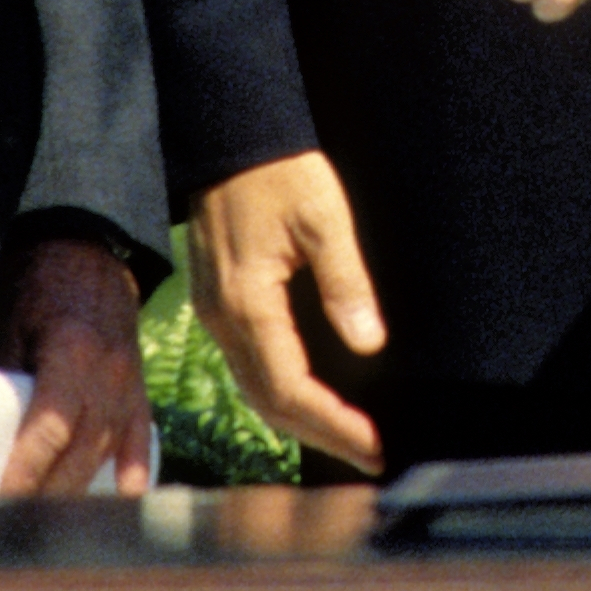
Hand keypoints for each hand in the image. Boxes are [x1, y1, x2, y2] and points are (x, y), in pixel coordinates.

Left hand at [0, 230, 156, 498]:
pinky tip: (124, 501)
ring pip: (106, 451)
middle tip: (14, 525)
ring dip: (79, 491)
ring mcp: (127, 383)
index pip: (49, 429)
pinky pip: (139, 438)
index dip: (26, 470)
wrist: (88, 251)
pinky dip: (133, 472)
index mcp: (71, 352)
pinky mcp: (137, 388)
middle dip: (46, 493)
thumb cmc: (35, 286)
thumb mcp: (6, 323)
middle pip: (79, 451)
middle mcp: (106, 374)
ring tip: (49, 524)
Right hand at [188, 150, 386, 472]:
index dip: (333, 423)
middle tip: (372, 454)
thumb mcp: (324, 219)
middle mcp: (223, 319)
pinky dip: (284, 392)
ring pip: (255, 387)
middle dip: (321, 433)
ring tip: (350, 437)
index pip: (289, 387)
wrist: (230, 136)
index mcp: (246, 303)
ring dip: (301, 419)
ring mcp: (216, 313)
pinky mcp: (220, 303)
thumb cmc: (280, 171)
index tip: (374, 443)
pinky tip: (315, 397)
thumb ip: (346, 283)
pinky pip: (249, 364)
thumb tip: (369, 344)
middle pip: (268, 400)